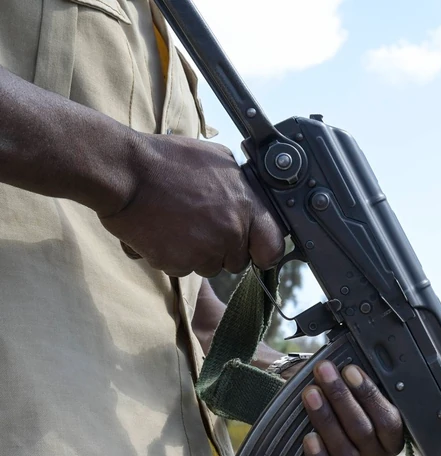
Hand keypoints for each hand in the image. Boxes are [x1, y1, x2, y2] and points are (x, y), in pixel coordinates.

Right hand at [99, 133, 283, 276]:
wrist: (126, 173)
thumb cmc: (169, 160)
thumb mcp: (219, 160)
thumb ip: (240, 186)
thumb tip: (248, 197)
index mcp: (246, 207)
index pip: (273, 247)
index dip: (263, 251)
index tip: (255, 250)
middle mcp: (230, 233)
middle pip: (237, 261)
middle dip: (223, 250)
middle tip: (201, 227)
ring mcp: (204, 252)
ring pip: (209, 267)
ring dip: (197, 254)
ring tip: (178, 225)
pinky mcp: (177, 263)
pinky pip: (181, 269)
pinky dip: (172, 256)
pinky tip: (162, 233)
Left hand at [301, 360, 403, 455]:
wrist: (314, 414)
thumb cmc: (339, 400)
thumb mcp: (355, 389)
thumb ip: (359, 380)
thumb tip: (351, 361)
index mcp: (393, 435)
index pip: (389, 420)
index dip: (370, 395)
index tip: (350, 370)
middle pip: (364, 433)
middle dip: (341, 398)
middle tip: (324, 373)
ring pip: (346, 454)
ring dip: (326, 420)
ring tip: (311, 394)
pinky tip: (309, 438)